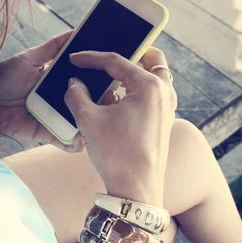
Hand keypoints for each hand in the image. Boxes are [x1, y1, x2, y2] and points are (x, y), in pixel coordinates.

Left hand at [0, 31, 113, 152]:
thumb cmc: (1, 78)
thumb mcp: (29, 59)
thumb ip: (52, 47)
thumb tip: (74, 31)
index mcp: (57, 81)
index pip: (82, 81)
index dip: (98, 81)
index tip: (114, 77)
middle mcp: (58, 100)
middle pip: (85, 103)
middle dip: (100, 104)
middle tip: (114, 102)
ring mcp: (54, 118)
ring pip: (78, 123)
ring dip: (91, 125)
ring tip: (104, 122)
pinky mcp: (46, 134)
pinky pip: (64, 141)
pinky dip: (73, 144)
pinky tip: (83, 141)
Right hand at [63, 48, 176, 206]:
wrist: (136, 189)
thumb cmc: (116, 155)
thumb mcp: (88, 120)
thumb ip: (76, 95)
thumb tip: (73, 83)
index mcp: (149, 86)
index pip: (117, 60)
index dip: (91, 58)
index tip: (75, 58)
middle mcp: (164, 92)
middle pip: (150, 59)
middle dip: (129, 53)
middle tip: (108, 57)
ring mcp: (168, 107)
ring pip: (154, 76)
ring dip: (134, 73)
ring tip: (109, 80)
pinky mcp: (164, 120)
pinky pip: (153, 94)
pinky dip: (137, 90)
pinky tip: (116, 101)